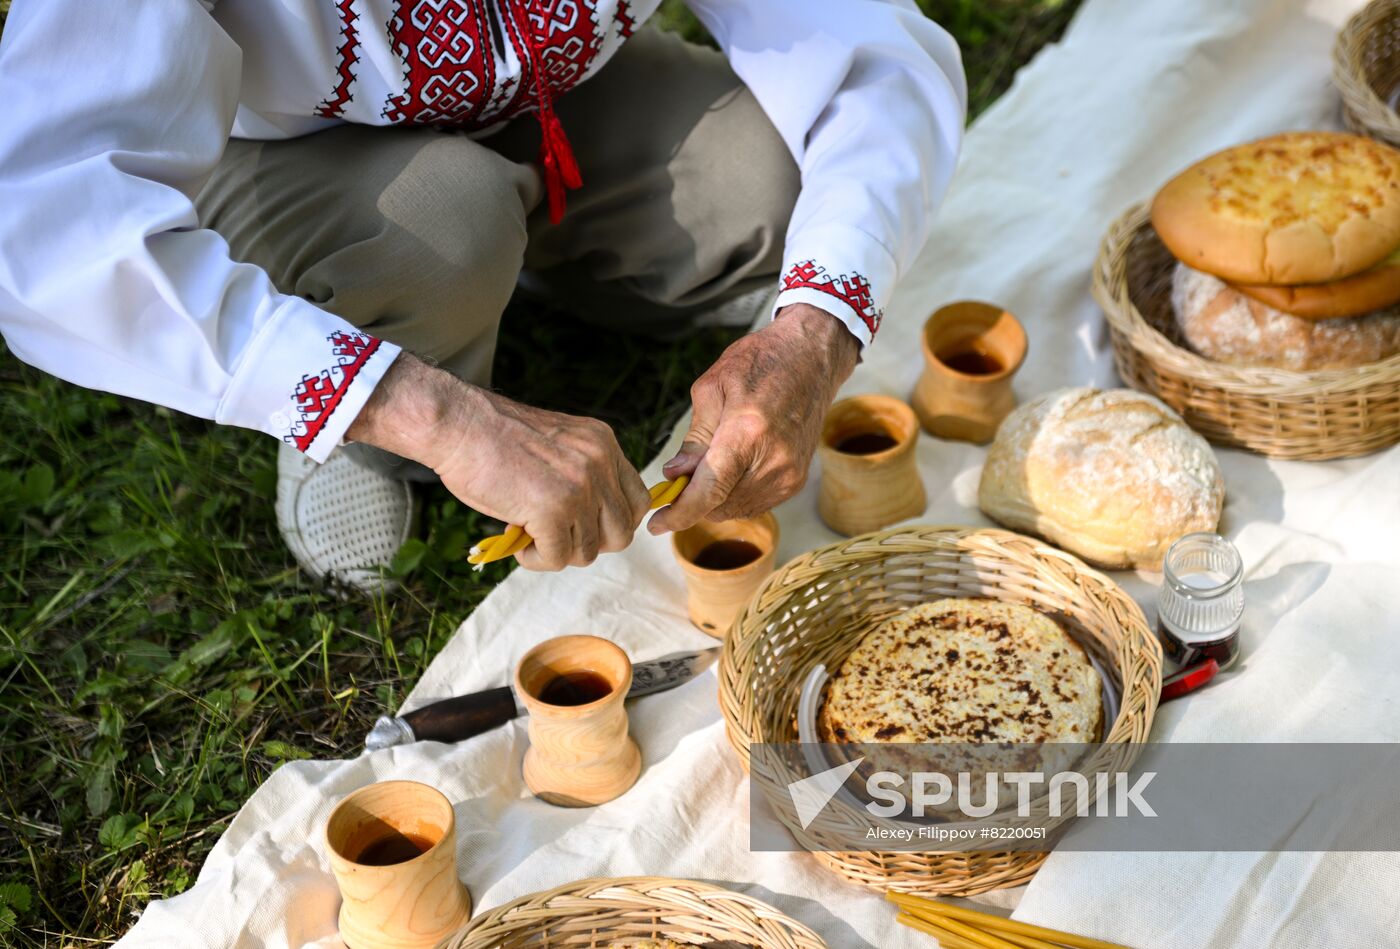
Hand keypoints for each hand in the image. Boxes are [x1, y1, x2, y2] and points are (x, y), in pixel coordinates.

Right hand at [347, 355, 651, 570]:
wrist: (459, 424)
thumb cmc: (494, 438)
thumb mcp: (557, 446)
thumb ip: (583, 475)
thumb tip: (592, 526)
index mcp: (603, 443)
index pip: (638, 501)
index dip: (612, 523)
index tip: (584, 526)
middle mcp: (599, 463)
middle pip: (622, 532)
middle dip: (589, 544)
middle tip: (557, 536)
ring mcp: (579, 488)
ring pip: (588, 551)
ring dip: (558, 553)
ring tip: (530, 536)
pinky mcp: (553, 511)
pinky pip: (558, 558)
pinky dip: (537, 559)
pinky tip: (519, 543)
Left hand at [647, 302, 858, 533]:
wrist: (811, 358)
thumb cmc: (761, 362)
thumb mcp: (713, 388)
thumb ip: (694, 439)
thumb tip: (675, 475)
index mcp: (748, 433)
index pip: (708, 492)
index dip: (678, 514)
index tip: (655, 524)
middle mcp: (773, 460)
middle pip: (719, 506)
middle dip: (692, 501)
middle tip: (679, 479)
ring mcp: (789, 474)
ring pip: (735, 510)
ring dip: (714, 500)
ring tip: (709, 467)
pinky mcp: (796, 480)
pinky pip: (755, 504)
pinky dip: (734, 496)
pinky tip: (731, 470)